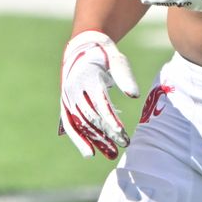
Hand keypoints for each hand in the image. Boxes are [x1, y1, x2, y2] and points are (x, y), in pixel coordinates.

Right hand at [59, 30, 139, 158]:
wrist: (82, 47)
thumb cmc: (105, 54)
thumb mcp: (117, 59)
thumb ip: (125, 77)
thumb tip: (135, 95)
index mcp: (87, 77)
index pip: (100, 103)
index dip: (111, 119)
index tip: (122, 133)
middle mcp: (75, 90)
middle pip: (92, 117)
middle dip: (108, 133)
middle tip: (124, 145)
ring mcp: (68, 98)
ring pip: (81, 124)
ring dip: (96, 140)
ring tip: (112, 154)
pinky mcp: (66, 104)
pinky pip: (71, 124)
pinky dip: (79, 139)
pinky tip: (89, 153)